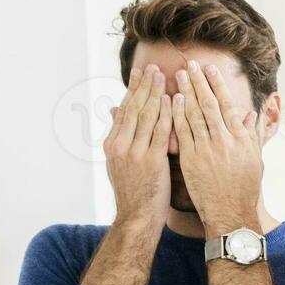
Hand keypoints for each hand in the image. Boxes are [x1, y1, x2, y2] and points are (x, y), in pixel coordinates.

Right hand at [103, 64, 171, 225]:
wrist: (137, 217)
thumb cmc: (135, 192)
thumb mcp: (121, 163)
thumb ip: (121, 136)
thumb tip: (115, 111)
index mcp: (112, 144)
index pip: (125, 111)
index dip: (134, 91)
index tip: (141, 74)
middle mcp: (120, 145)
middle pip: (134, 109)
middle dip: (144, 86)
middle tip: (153, 67)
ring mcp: (133, 152)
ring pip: (146, 116)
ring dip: (155, 94)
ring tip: (164, 76)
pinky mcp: (150, 161)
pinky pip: (159, 132)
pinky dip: (166, 114)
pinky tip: (172, 100)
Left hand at [171, 60, 263, 232]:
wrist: (232, 214)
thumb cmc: (244, 190)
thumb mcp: (255, 161)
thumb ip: (252, 136)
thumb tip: (251, 116)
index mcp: (242, 140)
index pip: (228, 106)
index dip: (218, 86)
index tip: (210, 70)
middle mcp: (226, 141)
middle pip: (210, 105)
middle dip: (199, 83)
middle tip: (190, 64)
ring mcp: (208, 150)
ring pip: (194, 115)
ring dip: (186, 93)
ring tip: (178, 75)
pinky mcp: (192, 160)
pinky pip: (182, 132)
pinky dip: (177, 115)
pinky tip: (172, 101)